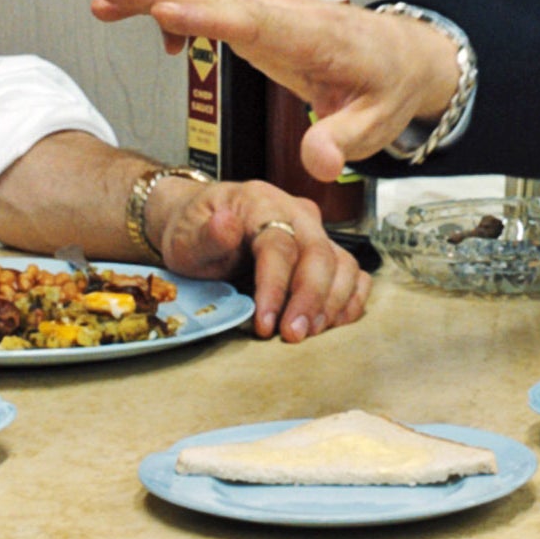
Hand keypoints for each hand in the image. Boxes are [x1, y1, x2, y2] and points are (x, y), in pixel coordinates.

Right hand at [93, 0, 462, 179]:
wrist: (402, 55)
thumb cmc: (387, 88)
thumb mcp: (375, 125)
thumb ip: (342, 142)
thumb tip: (316, 162)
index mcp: (313, 37)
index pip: (254, 22)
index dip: (206, 16)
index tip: (163, 8)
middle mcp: (285, 12)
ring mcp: (270, 9)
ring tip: (103, 3)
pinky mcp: (259, 15)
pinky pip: (211, 2)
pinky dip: (176, 6)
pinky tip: (157, 33)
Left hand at [149, 178, 371, 342]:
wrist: (202, 227)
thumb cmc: (194, 232)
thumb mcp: (186, 235)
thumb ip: (206, 235)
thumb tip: (224, 225)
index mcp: (261, 203)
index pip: (279, 245)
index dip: (275, 287)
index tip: (264, 324)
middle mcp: (297, 214)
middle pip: (320, 254)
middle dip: (311, 299)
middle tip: (294, 335)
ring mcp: (315, 234)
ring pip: (343, 265)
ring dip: (332, 304)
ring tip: (309, 334)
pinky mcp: (326, 255)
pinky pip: (353, 275)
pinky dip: (349, 301)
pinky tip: (331, 325)